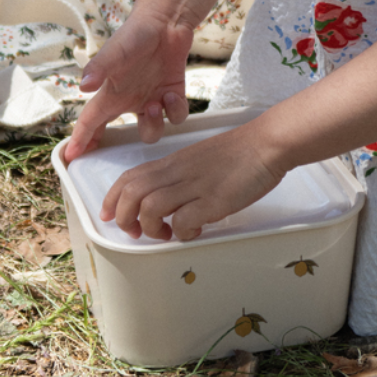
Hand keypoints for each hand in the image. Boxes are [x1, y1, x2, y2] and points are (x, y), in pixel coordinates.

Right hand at [64, 7, 193, 161]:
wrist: (165, 22)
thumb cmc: (135, 34)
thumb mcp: (114, 51)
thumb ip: (99, 68)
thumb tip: (83, 87)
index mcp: (111, 93)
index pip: (90, 121)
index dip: (80, 140)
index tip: (71, 158)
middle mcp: (130, 100)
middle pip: (117, 133)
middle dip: (114, 146)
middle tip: (113, 158)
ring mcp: (152, 99)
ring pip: (151, 131)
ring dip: (154, 124)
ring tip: (155, 104)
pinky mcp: (173, 95)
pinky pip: (176, 116)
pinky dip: (176, 110)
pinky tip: (171, 94)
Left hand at [100, 123, 283, 241]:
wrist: (266, 143)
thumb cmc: (237, 152)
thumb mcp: (197, 159)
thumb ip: (179, 177)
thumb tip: (167, 203)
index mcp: (172, 162)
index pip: (129, 177)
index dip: (112, 199)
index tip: (110, 216)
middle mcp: (178, 172)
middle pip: (132, 194)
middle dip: (124, 218)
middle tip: (137, 232)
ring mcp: (195, 186)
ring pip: (150, 208)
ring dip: (151, 229)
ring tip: (167, 234)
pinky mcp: (214, 200)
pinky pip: (183, 222)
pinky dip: (181, 233)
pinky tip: (194, 231)